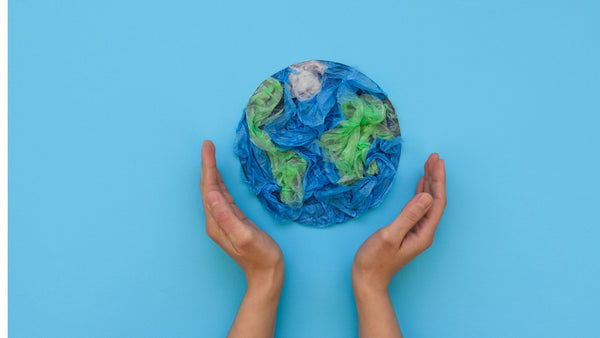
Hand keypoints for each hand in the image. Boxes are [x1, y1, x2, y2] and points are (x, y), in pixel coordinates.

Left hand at [200, 140, 283, 337]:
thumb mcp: (244, 235)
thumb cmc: (260, 256)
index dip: (208, 166)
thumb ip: (227, 214)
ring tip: (211, 155)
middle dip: (207, 165)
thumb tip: (211, 192)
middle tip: (208, 144)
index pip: (208, 188)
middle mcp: (215, 220)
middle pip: (208, 187)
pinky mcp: (233, 222)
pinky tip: (221, 178)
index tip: (207, 146)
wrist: (267, 275)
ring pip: (214, 191)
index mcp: (216, 221)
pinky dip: (220, 184)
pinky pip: (223, 198)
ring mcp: (224, 221)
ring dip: (212, 172)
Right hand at [352, 153, 445, 337]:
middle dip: (436, 177)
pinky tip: (421, 183)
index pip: (436, 201)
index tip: (437, 162)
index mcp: (423, 232)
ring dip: (430, 183)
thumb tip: (426, 196)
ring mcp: (417, 231)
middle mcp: (424, 231)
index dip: (438, 180)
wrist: (368, 279)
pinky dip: (421, 192)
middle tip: (434, 157)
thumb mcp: (389, 235)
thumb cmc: (375, 259)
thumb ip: (408, 215)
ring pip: (428, 202)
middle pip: (435, 200)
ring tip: (430, 164)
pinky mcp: (409, 230)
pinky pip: (419, 207)